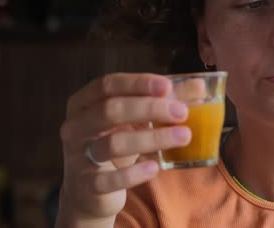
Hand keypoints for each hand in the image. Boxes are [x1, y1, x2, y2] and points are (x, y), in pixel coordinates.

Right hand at [58, 73, 191, 223]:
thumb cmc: (116, 142)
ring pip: (112, 143)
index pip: (107, 85)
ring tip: (184, 136)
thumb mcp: (136, 120)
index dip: (137, 83)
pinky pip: (108, 179)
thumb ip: (164, 101)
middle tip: (182, 112)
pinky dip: (133, 173)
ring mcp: (77, 156)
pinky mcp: (85, 185)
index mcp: (84, 102)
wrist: (92, 191)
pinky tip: (155, 167)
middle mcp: (75, 126)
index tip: (167, 86)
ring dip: (152, 138)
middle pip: (110, 110)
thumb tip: (199, 85)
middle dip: (149, 108)